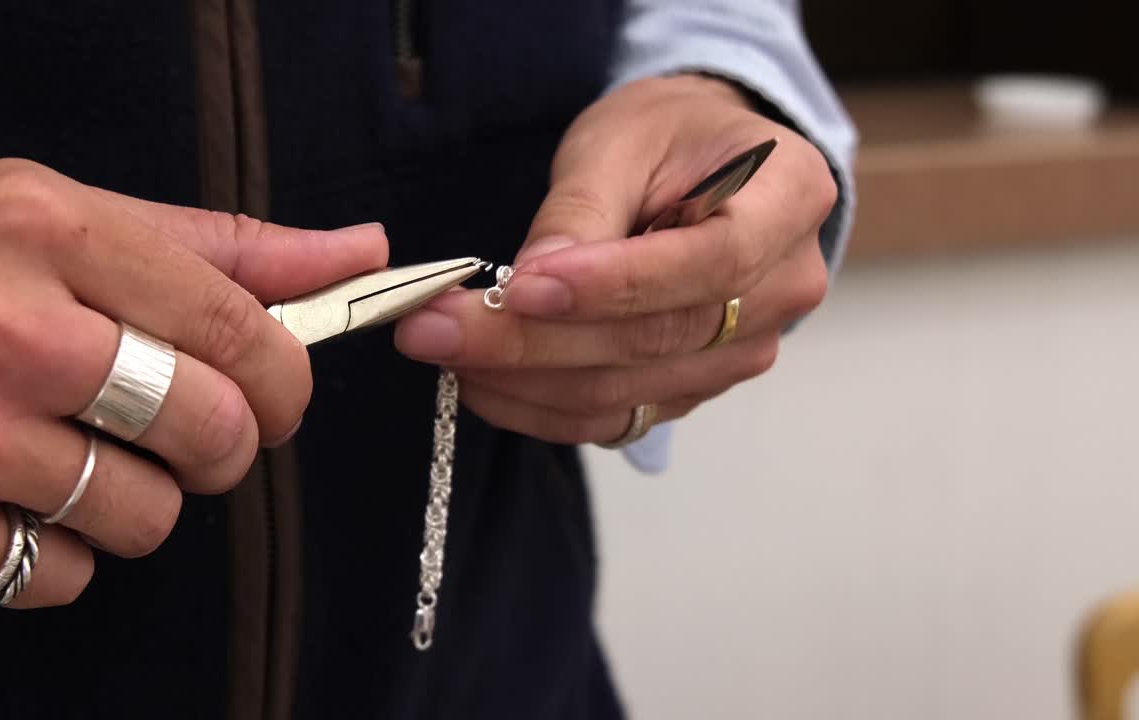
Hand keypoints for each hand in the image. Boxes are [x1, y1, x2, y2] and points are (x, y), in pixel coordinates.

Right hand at [0, 158, 386, 605]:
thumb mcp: (61, 214)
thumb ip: (219, 247)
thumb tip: (357, 253)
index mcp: (49, 229)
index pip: (237, 327)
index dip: (286, 378)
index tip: (278, 392)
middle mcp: (0, 327)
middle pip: (210, 430)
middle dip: (225, 446)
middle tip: (185, 429)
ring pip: (146, 516)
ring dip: (136, 499)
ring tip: (74, 451)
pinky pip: (62, 576)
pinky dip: (58, 552)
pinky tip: (10, 494)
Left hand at [395, 75, 835, 443]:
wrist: (701, 168)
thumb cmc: (670, 136)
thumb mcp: (622, 139)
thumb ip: (582, 210)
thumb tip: (531, 284)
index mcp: (789, 199)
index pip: (711, 264)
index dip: (615, 285)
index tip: (523, 285)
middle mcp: (783, 289)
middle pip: (657, 340)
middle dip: (534, 340)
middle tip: (437, 326)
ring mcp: (741, 350)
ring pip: (627, 390)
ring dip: (523, 379)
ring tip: (441, 345)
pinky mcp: (691, 386)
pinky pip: (612, 417)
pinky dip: (537, 406)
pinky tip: (480, 379)